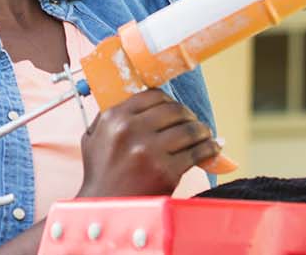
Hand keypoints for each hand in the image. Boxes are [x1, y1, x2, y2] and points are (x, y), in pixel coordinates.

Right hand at [76, 89, 219, 197]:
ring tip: (205, 135)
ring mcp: (149, 151)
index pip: (153, 95)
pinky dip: (209, 149)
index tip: (176, 111)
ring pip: (190, 129)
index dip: (170, 102)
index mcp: (114, 118)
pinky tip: (211, 149)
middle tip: (193, 124)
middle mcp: (131, 130)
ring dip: (202, 131)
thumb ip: (112, 117)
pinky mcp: (166, 171)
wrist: (104, 209)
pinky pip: (197, 152)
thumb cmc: (101, 175)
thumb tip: (141, 101)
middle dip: (189, 116)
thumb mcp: (94, 138)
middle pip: (175, 110)